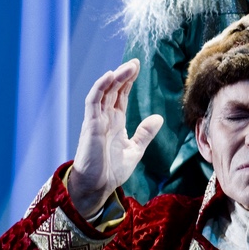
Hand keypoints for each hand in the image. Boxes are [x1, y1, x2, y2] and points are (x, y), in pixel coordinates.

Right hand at [67, 60, 162, 217]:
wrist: (97, 187)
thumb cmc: (112, 171)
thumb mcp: (135, 150)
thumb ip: (145, 133)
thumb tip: (158, 117)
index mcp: (115, 122)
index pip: (121, 95)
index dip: (128, 81)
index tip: (137, 67)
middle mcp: (105, 117)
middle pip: (113, 89)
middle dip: (123, 74)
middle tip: (135, 62)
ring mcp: (96, 119)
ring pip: (104, 91)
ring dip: (114, 77)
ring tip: (128, 66)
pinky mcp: (90, 124)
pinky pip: (93, 101)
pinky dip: (100, 88)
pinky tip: (110, 77)